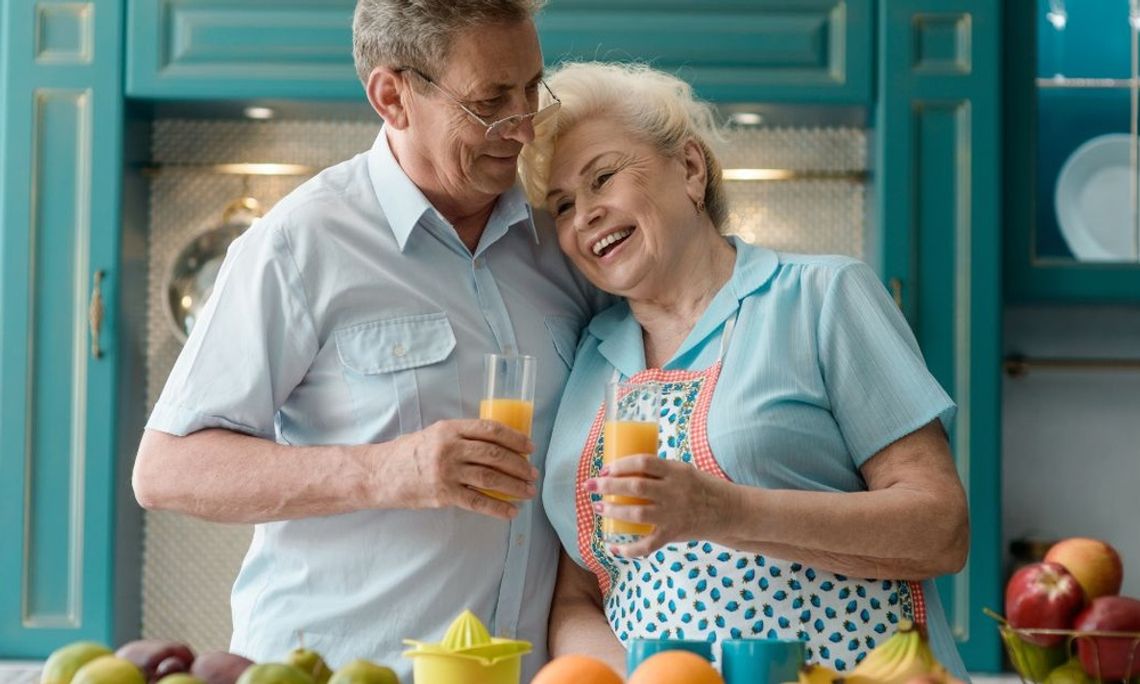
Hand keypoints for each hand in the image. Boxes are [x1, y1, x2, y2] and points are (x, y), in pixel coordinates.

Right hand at [383, 419, 537, 519]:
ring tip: (528, 491)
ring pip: (491, 478)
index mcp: (450, 429)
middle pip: (495, 455)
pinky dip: (498, 508)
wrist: (380, 474)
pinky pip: (478, 502)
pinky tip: (511, 511)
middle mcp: (450, 448)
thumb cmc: (409, 453)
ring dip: (515, 486)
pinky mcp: (443, 495)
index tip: (529, 447)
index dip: (514, 438)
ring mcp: (447, 472)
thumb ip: (462, 436)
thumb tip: (498, 444)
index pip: (490, 429)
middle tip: (533, 473)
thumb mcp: (435, 434)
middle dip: (519, 465)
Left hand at [584, 454, 732, 556]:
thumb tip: (626, 470)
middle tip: (591, 486)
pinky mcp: (674, 533)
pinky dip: (629, 549)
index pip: (643, 462)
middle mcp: (674, 492)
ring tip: (600, 508)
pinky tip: (614, 548)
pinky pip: (648, 545)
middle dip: (608, 485)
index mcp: (676, 471)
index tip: (605, 468)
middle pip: (635, 487)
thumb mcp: (684, 471)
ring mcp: (674, 514)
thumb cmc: (702, 488)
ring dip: (614, 511)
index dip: (621, 464)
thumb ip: (660, 472)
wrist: (729, 511)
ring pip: (637, 513)